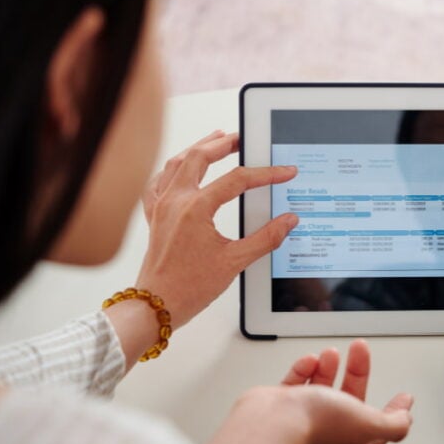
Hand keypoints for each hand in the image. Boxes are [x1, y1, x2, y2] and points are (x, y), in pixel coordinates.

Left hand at [136, 130, 297, 325]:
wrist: (155, 306)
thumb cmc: (188, 287)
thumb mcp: (235, 262)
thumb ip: (266, 238)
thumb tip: (288, 220)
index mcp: (196, 208)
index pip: (237, 180)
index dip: (266, 174)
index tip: (284, 172)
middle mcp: (175, 201)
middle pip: (200, 156)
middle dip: (223, 143)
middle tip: (243, 138)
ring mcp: (161, 207)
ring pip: (177, 163)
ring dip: (198, 148)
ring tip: (215, 139)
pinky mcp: (154, 217)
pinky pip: (159, 183)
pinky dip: (171, 170)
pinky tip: (179, 168)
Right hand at [208, 340, 413, 443]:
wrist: (271, 422)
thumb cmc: (315, 424)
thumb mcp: (368, 422)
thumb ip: (392, 424)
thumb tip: (406, 420)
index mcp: (351, 439)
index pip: (380, 426)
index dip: (395, 411)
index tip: (404, 397)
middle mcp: (327, 430)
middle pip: (350, 398)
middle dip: (357, 371)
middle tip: (359, 349)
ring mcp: (303, 417)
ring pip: (322, 388)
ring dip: (329, 368)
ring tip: (330, 353)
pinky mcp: (283, 406)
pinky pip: (296, 383)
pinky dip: (304, 368)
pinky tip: (309, 360)